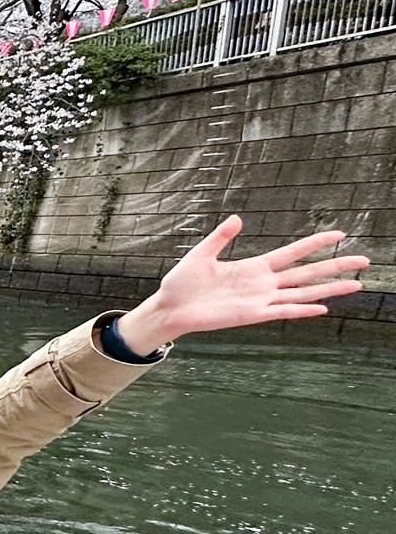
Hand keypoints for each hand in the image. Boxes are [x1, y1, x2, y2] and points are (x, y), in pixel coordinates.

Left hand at [115, 217, 369, 353]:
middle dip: (336, 266)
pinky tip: (323, 307)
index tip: (339, 234)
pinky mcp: (251, 315)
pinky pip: (282, 311)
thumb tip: (239, 218)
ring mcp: (260, 300)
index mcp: (253, 267)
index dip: (315, 244)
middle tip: (364, 260)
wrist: (169, 308)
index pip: (293, 253)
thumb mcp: (201, 255)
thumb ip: (221, 237)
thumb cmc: (182, 283)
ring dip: (329, 289)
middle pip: (307, 273)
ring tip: (357, 284)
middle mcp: (263, 284)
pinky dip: (302, 309)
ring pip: (302, 293)